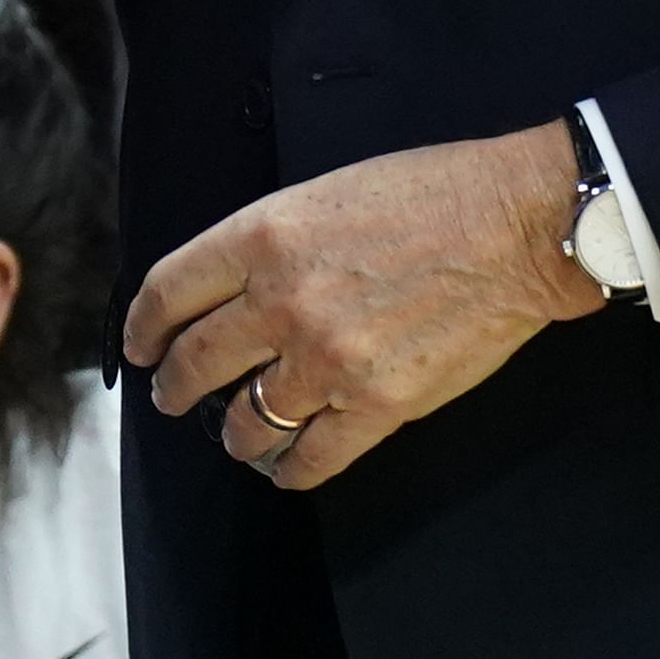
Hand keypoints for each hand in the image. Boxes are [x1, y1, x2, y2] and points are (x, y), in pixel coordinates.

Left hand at [122, 123, 601, 489]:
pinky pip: (309, 458)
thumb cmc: (437, 193)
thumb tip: (238, 287)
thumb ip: (274, 241)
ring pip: (245, 421)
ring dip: (234, 432)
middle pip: (195, 363)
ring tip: (239, 433)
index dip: (144, 326)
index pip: (168, 292)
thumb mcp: (329, 190)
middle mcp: (281, 302)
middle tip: (174, 394)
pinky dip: (289, 468)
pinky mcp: (374, 406)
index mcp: (264, 237)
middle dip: (174, 386)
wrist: (517, 226)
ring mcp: (326, 361)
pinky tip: (287, 464)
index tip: (142, 344)